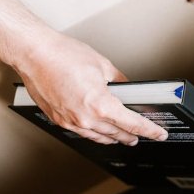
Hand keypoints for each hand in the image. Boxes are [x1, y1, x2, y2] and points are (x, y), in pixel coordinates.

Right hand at [12, 30, 168, 145]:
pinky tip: (99, 130)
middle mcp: (85, 118)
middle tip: (143, 136)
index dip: (149, 130)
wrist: (34, 54)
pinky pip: (83, 133)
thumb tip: (127, 89)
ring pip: (99, 137)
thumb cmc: (62, 55)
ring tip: (123, 137)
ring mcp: (71, 121)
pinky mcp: (59, 120)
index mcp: (100, 105)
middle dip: (132, 136)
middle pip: (117, 134)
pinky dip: (95, 133)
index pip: (133, 124)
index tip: (158, 134)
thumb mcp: (102, 65)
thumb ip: (119, 81)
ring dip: (114, 138)